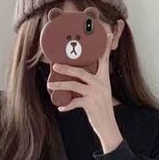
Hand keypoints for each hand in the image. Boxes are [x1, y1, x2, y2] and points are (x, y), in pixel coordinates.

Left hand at [48, 29, 123, 153]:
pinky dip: (67, 106)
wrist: (108, 126)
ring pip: (75, 85)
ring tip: (50, 84)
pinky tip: (61, 108)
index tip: (107, 33)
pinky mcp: (91, 105)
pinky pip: (76, 103)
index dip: (105, 46)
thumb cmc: (101, 108)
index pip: (104, 59)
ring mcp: (96, 94)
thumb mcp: (101, 92)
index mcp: (104, 79)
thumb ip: (92, 82)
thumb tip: (76, 76)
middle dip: (67, 68)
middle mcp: (101, 84)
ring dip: (61, 84)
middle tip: (55, 64)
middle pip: (82, 71)